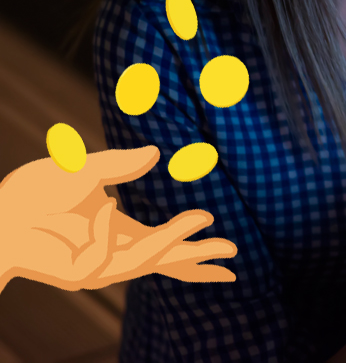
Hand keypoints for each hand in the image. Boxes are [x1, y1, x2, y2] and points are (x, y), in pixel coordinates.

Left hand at [0, 146, 237, 290]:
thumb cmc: (31, 195)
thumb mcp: (84, 169)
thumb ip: (121, 164)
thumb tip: (156, 152)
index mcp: (118, 230)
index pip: (162, 239)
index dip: (189, 236)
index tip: (213, 222)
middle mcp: (114, 251)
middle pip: (167, 260)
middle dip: (200, 258)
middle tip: (234, 255)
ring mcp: (102, 263)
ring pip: (153, 261)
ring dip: (184, 247)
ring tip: (217, 234)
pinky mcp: (88, 272)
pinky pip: (121, 255)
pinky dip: (136, 236)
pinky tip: (130, 215)